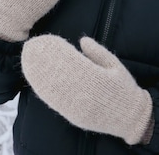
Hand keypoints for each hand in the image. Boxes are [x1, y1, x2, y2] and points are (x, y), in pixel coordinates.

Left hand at [21, 34, 153, 144]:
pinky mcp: (74, 116)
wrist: (131, 118)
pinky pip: (56, 103)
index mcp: (97, 79)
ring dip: (38, 76)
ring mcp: (78, 107)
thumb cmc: (124, 89)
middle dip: (42, 61)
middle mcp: (85, 94)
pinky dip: (44, 92)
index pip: (71, 61)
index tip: (45, 42)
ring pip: (53, 90)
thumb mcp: (116, 66)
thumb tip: (82, 40)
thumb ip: (99, 53)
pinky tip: (35, 82)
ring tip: (28, 63)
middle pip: (58, 74)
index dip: (56, 52)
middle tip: (30, 48)